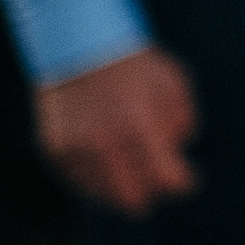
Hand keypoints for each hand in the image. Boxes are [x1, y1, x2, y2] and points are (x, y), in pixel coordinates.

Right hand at [36, 46, 199, 215]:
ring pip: (104, 195)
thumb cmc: (135, 63)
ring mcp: (75, 151)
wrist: (79, 44)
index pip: (167, 179)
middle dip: (151, 193)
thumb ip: (183, 122)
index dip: (182, 183)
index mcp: (139, 127)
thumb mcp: (174, 84)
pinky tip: (108, 156)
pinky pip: (81, 180)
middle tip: (159, 178)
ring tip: (132, 162)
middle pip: (133, 200)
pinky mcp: (56, 151)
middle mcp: (104, 145)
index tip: (188, 180)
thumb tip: (179, 152)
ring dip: (123, 185)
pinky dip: (97, 176)